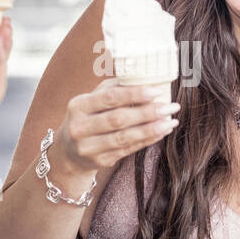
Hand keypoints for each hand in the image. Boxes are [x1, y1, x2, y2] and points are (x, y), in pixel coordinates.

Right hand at [52, 77, 179, 175]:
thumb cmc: (87, 118)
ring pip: (125, 137)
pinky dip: (147, 140)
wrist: (69, 153)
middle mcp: (80, 128)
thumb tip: (141, 77)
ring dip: (151, 129)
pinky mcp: (100, 161)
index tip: (155, 91)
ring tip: (170, 121)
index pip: (109, 98)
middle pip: (118, 119)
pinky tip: (161, 132)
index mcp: (78, 106)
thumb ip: (111, 88)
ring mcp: (89, 147)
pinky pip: (128, 149)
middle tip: (170, 106)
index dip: (134, 94)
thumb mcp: (90, 101)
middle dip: (148, 112)